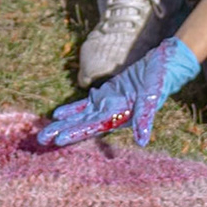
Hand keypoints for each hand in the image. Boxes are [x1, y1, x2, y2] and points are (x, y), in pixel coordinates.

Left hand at [36, 37, 200, 147]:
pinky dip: (74, 108)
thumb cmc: (161, 80)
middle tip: (40, 139)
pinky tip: (58, 113)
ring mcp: (110, 104)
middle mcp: (113, 114)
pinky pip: (87, 103)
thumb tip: (143, 142)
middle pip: (83, 125)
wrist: (166, 64)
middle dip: (63, 131)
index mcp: (121, 117)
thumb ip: (146, 119)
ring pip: (82, 116)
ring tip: (44, 131)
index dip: (76, 133)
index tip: (57, 140)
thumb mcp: (153, 98)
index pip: (94, 127)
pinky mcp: (109, 93)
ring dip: (65, 123)